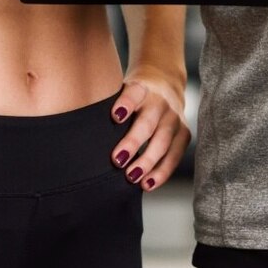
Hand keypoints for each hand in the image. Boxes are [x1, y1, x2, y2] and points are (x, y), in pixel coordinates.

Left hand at [109, 68, 187, 190]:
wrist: (165, 83)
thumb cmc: (132, 95)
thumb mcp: (122, 91)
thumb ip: (109, 107)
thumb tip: (83, 137)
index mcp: (141, 88)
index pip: (133, 93)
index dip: (125, 104)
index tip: (115, 116)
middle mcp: (160, 101)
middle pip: (147, 123)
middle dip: (133, 142)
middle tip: (117, 161)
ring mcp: (174, 117)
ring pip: (162, 142)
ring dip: (147, 162)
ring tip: (132, 177)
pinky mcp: (184, 132)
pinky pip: (174, 155)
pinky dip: (162, 172)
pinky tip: (148, 184)